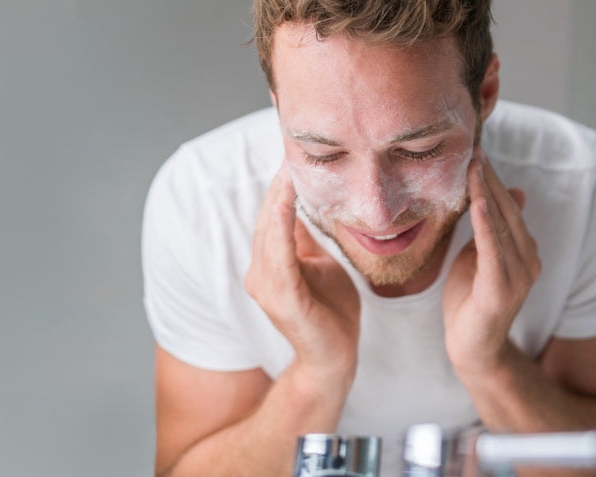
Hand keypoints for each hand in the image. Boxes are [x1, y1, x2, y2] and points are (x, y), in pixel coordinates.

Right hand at [245, 165, 360, 378]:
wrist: (335, 358)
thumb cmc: (330, 312)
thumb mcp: (318, 264)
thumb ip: (306, 240)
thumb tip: (306, 205)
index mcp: (269, 265)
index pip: (272, 216)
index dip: (281, 185)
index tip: (293, 152)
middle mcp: (260, 273)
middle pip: (267, 218)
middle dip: (278, 183)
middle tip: (291, 146)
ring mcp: (266, 286)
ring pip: (269, 231)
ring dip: (279, 197)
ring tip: (290, 166)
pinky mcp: (281, 298)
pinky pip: (280, 254)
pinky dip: (281, 225)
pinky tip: (287, 202)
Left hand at [442, 149, 539, 371]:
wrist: (472, 349)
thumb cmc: (470, 302)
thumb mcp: (480, 257)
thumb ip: (490, 229)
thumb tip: (510, 193)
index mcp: (525, 253)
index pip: (510, 209)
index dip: (494, 181)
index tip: (478, 154)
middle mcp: (529, 262)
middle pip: (508, 212)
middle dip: (490, 180)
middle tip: (475, 152)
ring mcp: (518, 277)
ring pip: (502, 226)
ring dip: (486, 194)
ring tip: (473, 167)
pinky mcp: (501, 290)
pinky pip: (493, 250)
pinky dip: (486, 225)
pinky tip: (479, 203)